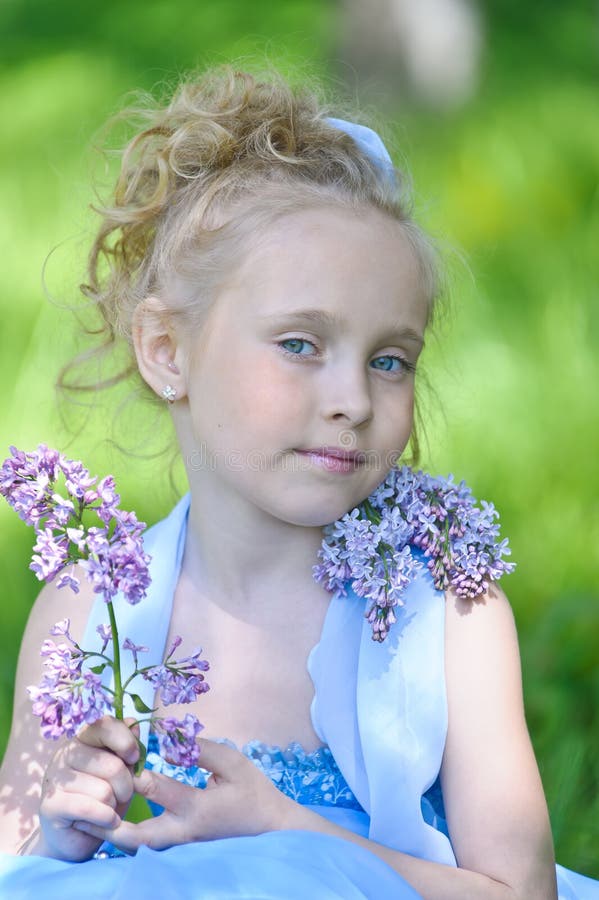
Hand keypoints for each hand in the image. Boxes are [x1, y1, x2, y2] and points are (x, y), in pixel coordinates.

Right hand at [37, 716, 138, 860]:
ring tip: (107, 809)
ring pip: (104, 791)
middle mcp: (65, 754)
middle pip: (113, 765)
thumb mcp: (121, 772)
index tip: (134, 759)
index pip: (105, 726)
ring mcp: (55, 778)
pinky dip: (106, 819)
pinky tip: (106, 822)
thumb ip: (127, 748)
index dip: (126, 742)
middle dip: (126, 787)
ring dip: (114, 806)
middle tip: (121, 796)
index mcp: (82, 739)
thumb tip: (133, 723)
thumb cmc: (103, 799)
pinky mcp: (51, 805)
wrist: (78, 837)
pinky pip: (91, 809)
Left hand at [74, 738, 302, 853]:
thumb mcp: (233, 763)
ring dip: (115, 833)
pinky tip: (117, 822)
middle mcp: (183, 832)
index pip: (156, 790)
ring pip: (139, 847)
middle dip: (108, 824)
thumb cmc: (253, 792)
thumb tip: (167, 741)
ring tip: (92, 816)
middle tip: (85, 808)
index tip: (120, 754)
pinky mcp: (182, 851)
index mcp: (196, 808)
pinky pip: (150, 847)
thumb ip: (200, 750)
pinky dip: (130, 837)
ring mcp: (181, 847)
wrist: (270, 829)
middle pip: (136, 836)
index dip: (135, 771)